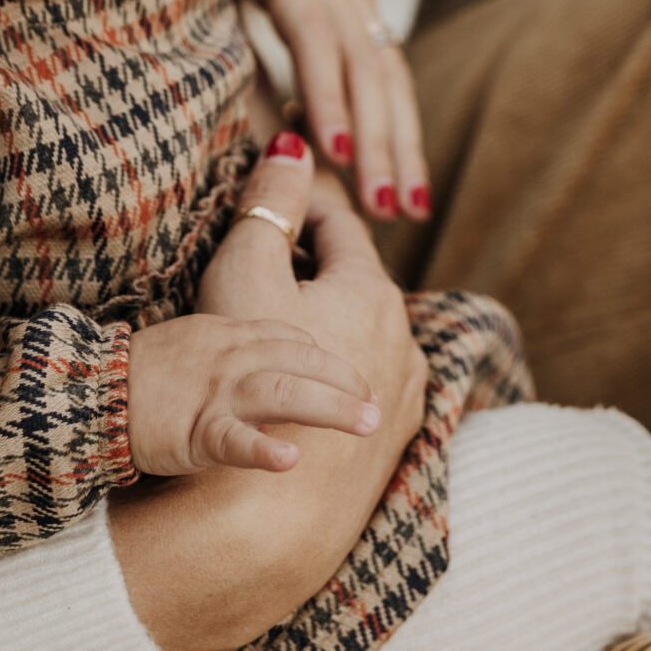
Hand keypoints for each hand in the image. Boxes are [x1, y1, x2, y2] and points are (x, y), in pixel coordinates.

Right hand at [126, 263, 381, 477]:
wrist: (96, 391)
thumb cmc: (154, 371)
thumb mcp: (208, 337)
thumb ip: (251, 340)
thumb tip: (293, 353)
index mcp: (240, 331)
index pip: (299, 334)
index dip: (333, 354)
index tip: (362, 374)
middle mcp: (236, 354)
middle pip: (304, 355)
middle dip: (348, 376)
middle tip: (380, 401)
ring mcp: (219, 390)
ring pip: (282, 389)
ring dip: (328, 404)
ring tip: (365, 421)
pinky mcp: (196, 428)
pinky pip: (233, 438)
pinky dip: (261, 448)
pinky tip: (289, 459)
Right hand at [196, 140, 424, 459]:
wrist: (265, 508)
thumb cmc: (245, 373)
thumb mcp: (245, 270)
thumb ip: (271, 202)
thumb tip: (295, 141)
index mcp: (370, 289)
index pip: (340, 224)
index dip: (302, 205)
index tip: (272, 202)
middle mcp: (403, 337)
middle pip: (354, 281)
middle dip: (315, 267)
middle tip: (267, 263)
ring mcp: (405, 393)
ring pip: (362, 335)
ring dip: (327, 323)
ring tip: (281, 325)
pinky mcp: (392, 441)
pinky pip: (364, 385)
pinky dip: (336, 373)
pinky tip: (302, 384)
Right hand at [208, 0, 430, 222]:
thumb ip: (272, 45)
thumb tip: (267, 116)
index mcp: (347, 6)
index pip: (387, 81)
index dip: (403, 136)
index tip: (411, 199)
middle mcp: (348, 1)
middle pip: (386, 86)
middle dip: (399, 153)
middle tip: (407, 219)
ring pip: (363, 74)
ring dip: (378, 143)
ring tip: (382, 204)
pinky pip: (316, 44)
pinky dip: (329, 96)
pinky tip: (338, 145)